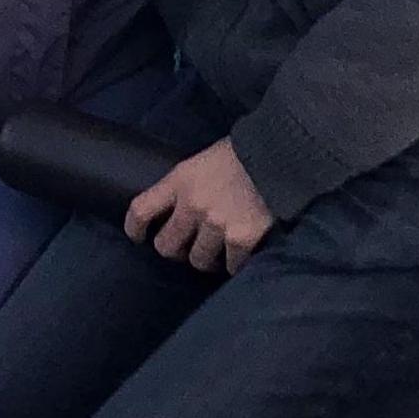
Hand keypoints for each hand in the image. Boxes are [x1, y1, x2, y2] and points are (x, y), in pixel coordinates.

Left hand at [125, 138, 274, 274]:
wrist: (284, 153)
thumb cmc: (246, 152)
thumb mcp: (206, 159)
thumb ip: (189, 184)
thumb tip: (179, 207)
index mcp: (181, 180)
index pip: (140, 210)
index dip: (135, 229)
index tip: (139, 236)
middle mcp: (194, 204)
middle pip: (166, 246)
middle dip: (175, 249)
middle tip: (187, 246)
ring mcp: (217, 224)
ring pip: (198, 260)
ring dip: (207, 257)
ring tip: (219, 248)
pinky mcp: (241, 239)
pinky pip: (230, 266)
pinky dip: (236, 262)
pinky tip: (243, 251)